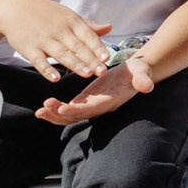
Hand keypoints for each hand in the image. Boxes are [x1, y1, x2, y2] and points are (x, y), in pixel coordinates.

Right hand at [0, 0, 114, 83]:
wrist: (14, 9)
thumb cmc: (45, 13)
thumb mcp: (68, 15)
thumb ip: (88, 25)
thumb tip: (109, 28)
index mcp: (71, 21)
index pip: (88, 36)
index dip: (98, 47)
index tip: (107, 58)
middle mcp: (59, 30)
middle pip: (78, 47)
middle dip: (91, 60)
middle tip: (102, 72)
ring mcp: (44, 40)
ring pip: (62, 54)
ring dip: (75, 65)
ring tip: (87, 74)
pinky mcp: (29, 49)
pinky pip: (39, 61)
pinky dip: (47, 70)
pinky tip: (56, 78)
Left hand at [35, 54, 157, 124]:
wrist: (136, 72)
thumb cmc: (139, 71)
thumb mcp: (142, 72)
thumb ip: (143, 79)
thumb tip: (147, 86)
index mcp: (111, 101)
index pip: (93, 108)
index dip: (78, 110)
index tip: (63, 109)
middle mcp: (99, 106)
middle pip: (77, 116)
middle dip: (60, 115)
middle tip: (44, 109)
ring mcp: (92, 104)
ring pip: (71, 115)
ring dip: (55, 114)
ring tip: (40, 111)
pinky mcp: (86, 99)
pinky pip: (69, 108)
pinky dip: (57, 108)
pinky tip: (45, 106)